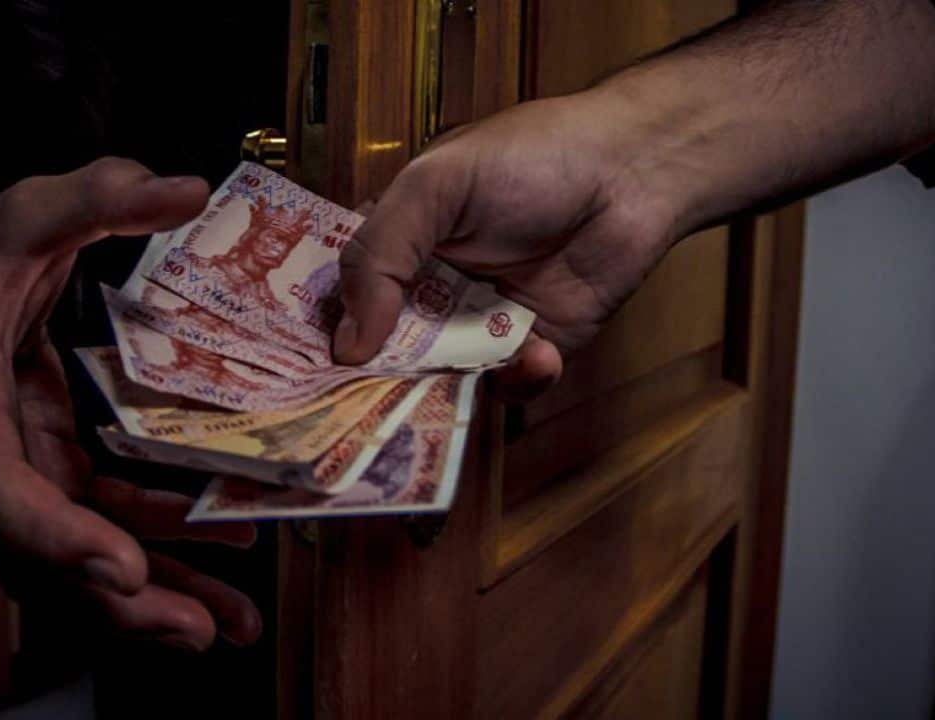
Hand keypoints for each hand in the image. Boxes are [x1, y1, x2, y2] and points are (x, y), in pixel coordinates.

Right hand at [0, 157, 259, 650]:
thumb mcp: (28, 210)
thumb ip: (97, 197)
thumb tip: (185, 186)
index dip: (50, 532)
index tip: (116, 568)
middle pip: (44, 548)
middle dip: (121, 597)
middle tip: (197, 630)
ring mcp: (22, 468)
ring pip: (79, 552)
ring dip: (156, 591)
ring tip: (230, 624)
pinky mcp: (54, 468)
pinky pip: (104, 524)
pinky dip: (160, 546)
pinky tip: (224, 555)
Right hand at [331, 0, 934, 402]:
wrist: (633, 172)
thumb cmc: (530, 159)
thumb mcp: (435, 187)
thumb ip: (380, 256)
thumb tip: (347, 344)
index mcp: (397, 241)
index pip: (342, 295)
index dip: (323, 332)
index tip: (301, 371)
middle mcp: (431, 287)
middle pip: (384, 350)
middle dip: (378, 381)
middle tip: (367, 409)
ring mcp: (481, 321)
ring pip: (442, 379)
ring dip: (450, 387)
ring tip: (460, 381)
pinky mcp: (533, 346)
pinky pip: (508, 387)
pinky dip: (519, 380)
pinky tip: (539, 352)